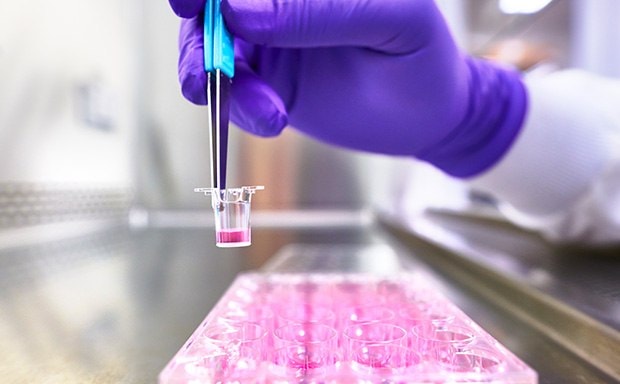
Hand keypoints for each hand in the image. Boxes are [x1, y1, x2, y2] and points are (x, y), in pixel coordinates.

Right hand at [169, 0, 525, 176]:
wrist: (428, 119)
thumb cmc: (422, 58)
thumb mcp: (392, 23)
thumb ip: (322, 11)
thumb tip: (241, 11)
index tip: (190, 3)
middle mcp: (280, 4)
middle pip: (213, 8)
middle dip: (200, 38)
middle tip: (204, 72)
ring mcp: (269, 42)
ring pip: (211, 50)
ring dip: (218, 81)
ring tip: (264, 111)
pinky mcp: (267, 84)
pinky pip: (232, 92)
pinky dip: (240, 108)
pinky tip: (272, 120)